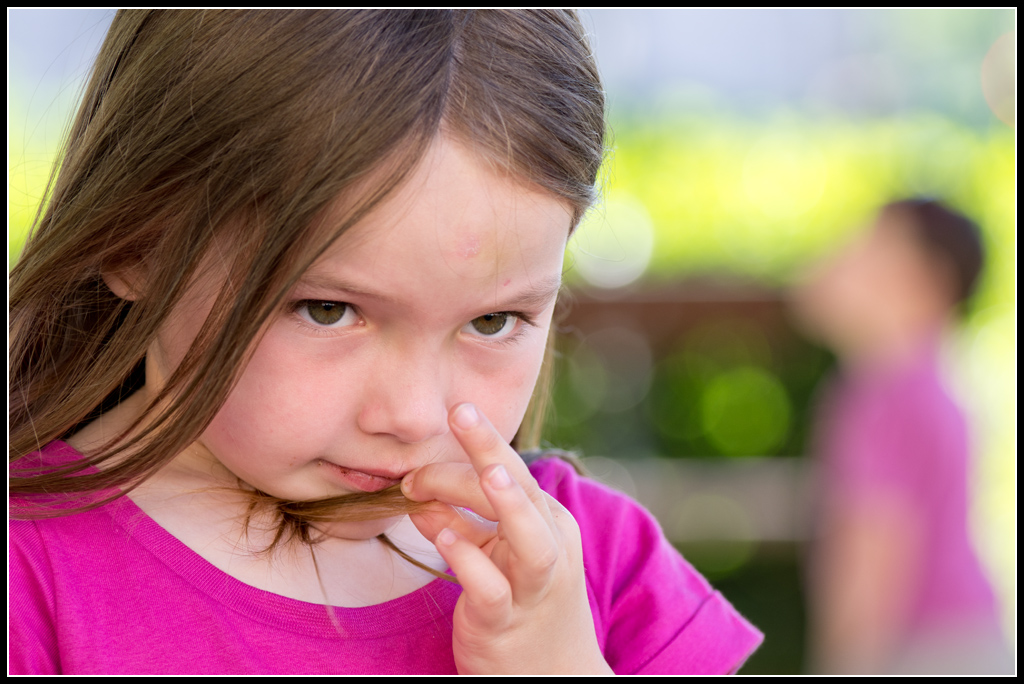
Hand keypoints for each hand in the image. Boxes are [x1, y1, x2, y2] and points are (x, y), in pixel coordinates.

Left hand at [401, 403, 612, 674]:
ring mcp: (533, 586)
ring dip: (508, 505)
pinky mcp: (507, 622)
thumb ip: (458, 526)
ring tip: (487, 473)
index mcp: (546, 523)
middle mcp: (549, 548)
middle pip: (521, 491)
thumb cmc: (522, 606)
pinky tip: (445, 542)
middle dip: (490, 451)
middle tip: (458, 414)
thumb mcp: (492, 558)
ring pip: (530, 540)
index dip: (483, 441)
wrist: (553, 676)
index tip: (455, 409)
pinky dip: (470, 562)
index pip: (513, 472)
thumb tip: (418, 498)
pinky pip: (493, 590)